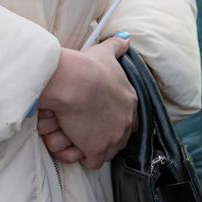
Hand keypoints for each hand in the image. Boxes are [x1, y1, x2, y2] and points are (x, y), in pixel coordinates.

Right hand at [38, 36, 136, 169]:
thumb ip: (117, 47)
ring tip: (75, 136)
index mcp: (130, 102)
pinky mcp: (97, 150)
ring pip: (104, 152)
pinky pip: (91, 162)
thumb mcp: (105, 53)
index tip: (99, 118)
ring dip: (90, 147)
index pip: (127, 120)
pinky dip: (80, 156)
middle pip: (117, 139)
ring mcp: (112, 138)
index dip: (112, 121)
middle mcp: (125, 122)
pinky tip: (72, 145)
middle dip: (102, 136)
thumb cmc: (88, 66)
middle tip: (84, 128)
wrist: (76, 81)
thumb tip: (127, 39)